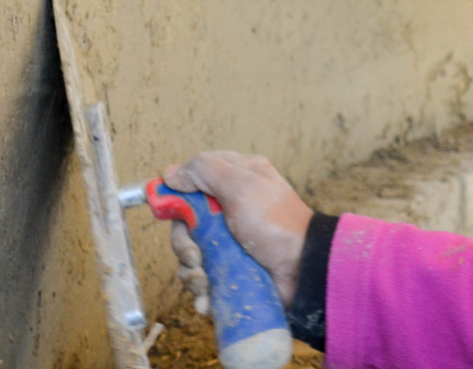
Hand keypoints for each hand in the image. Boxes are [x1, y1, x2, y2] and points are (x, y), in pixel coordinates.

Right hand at [162, 151, 313, 310]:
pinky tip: (208, 302)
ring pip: (191, 257)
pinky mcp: (231, 271)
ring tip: (206, 284)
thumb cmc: (275, 221)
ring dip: (192, 274)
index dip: (176, 198)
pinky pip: (205, 282)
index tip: (171, 213)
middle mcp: (229, 210)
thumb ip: (204, 171)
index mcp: (235, 181)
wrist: (303, 270)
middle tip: (196, 257)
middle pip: (185, 225)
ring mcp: (229, 244)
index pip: (192, 182)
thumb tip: (169, 174)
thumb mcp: (241, 184)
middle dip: (183, 246)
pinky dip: (203, 295)